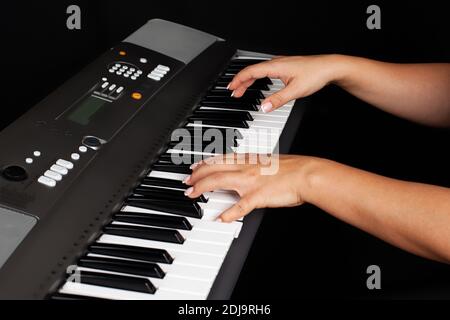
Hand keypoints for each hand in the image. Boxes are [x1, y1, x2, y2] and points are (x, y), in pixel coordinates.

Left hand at [183, 154, 316, 221]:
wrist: (306, 174)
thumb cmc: (292, 169)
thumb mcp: (269, 162)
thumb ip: (255, 165)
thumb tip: (246, 170)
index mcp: (249, 159)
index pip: (220, 159)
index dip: (204, 163)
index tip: (195, 167)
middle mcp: (246, 168)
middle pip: (214, 168)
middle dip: (196, 175)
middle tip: (187, 182)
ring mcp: (250, 182)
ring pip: (219, 181)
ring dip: (202, 188)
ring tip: (192, 194)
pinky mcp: (257, 196)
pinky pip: (238, 206)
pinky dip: (227, 214)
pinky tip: (219, 219)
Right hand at [228, 55, 343, 111]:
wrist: (330, 67)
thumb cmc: (315, 75)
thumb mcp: (295, 91)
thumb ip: (277, 100)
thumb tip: (263, 107)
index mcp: (275, 66)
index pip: (250, 72)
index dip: (238, 80)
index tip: (230, 88)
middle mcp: (277, 62)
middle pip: (252, 71)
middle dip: (241, 82)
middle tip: (233, 92)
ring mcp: (281, 63)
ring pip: (259, 71)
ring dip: (249, 80)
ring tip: (242, 89)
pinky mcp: (286, 66)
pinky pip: (266, 71)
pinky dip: (258, 78)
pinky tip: (260, 84)